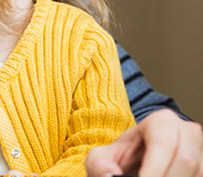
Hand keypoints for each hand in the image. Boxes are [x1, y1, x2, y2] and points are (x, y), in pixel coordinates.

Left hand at [85, 109, 202, 176]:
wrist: (137, 163)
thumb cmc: (121, 157)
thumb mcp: (101, 158)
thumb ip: (100, 165)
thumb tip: (110, 175)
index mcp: (162, 121)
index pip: (163, 143)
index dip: (154, 167)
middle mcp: (187, 132)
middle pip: (185, 159)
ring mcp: (200, 151)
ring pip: (196, 172)